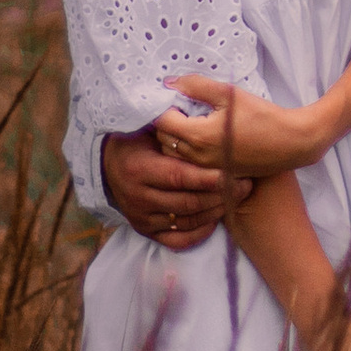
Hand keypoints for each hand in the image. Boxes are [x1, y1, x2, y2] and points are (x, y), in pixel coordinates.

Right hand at [100, 126, 252, 248]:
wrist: (106, 164)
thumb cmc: (136, 140)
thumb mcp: (147, 128)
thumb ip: (172, 126)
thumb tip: (203, 109)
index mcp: (139, 169)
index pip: (180, 177)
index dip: (209, 177)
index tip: (234, 171)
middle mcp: (137, 197)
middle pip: (187, 202)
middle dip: (220, 195)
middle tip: (244, 185)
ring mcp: (141, 217)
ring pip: (186, 221)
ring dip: (215, 211)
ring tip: (236, 197)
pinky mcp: (144, 230)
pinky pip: (176, 241)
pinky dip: (199, 233)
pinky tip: (215, 219)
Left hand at [151, 75, 328, 177]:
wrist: (291, 144)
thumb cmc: (263, 116)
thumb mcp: (229, 94)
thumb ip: (196, 86)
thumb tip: (170, 83)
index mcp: (198, 136)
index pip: (161, 121)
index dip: (161, 106)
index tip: (170, 96)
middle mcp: (197, 157)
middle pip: (163, 139)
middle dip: (166, 121)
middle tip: (180, 106)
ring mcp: (205, 169)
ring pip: (173, 154)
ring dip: (174, 137)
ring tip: (190, 121)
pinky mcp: (214, 174)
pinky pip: (187, 163)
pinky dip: (186, 149)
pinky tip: (201, 136)